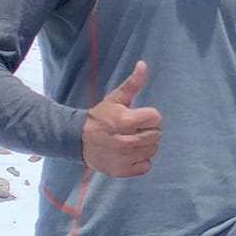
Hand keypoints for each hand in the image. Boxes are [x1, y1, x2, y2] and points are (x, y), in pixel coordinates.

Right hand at [81, 62, 161, 176]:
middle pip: (157, 135)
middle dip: (147, 130)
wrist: (78, 140)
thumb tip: (143, 64)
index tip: (137, 117)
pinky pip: (147, 166)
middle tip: (133, 129)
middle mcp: (126, 141)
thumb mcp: (115, 98)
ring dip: (145, 145)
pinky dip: (141, 160)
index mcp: (126, 121)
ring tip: (131, 140)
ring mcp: (124, 158)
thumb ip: (132, 83)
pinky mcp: (122, 171)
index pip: (156, 118)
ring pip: (153, 150)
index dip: (148, 116)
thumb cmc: (100, 117)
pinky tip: (130, 154)